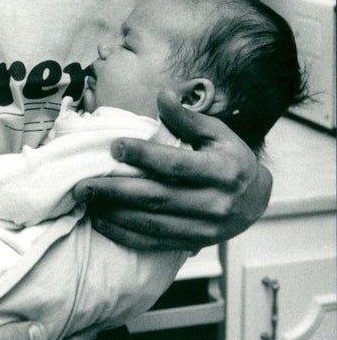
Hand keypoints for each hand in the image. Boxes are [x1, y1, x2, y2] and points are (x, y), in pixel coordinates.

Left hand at [75, 89, 272, 251]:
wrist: (256, 199)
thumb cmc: (230, 158)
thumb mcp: (217, 133)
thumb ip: (188, 118)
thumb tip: (163, 95)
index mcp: (222, 171)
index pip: (177, 164)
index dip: (144, 156)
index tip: (114, 147)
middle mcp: (215, 203)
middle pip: (158, 197)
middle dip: (116, 191)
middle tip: (84, 184)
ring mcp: (205, 228)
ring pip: (152, 223)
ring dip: (115, 214)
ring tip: (87, 201)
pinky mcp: (194, 243)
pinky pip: (155, 242)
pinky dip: (125, 234)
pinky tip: (102, 222)